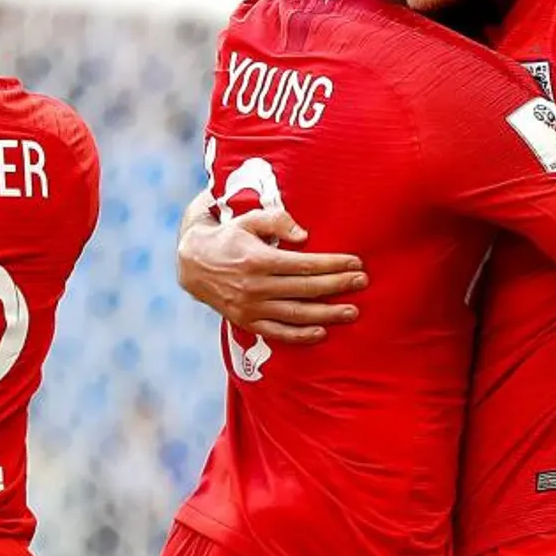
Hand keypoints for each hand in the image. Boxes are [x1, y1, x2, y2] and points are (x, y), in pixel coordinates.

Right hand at [177, 208, 365, 343]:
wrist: (193, 264)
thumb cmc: (228, 236)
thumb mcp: (247, 220)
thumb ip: (276, 221)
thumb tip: (305, 235)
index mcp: (257, 259)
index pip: (304, 264)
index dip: (333, 264)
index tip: (356, 262)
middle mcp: (254, 286)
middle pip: (306, 289)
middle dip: (338, 285)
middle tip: (363, 282)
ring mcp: (250, 307)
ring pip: (296, 314)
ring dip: (327, 314)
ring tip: (353, 311)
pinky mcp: (246, 321)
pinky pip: (278, 333)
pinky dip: (301, 335)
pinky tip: (323, 332)